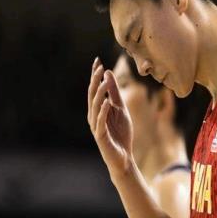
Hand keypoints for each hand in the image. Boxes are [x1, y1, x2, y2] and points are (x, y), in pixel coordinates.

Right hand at [87, 57, 133, 179]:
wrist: (123, 156)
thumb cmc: (121, 133)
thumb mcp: (120, 108)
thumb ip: (114, 93)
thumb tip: (108, 74)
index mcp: (97, 108)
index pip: (95, 88)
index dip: (95, 75)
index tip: (97, 60)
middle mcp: (94, 115)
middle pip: (92, 95)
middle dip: (95, 80)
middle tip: (99, 67)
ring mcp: (96, 126)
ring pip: (95, 106)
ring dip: (99, 93)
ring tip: (104, 81)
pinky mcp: (100, 136)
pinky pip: (100, 121)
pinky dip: (103, 111)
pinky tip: (107, 102)